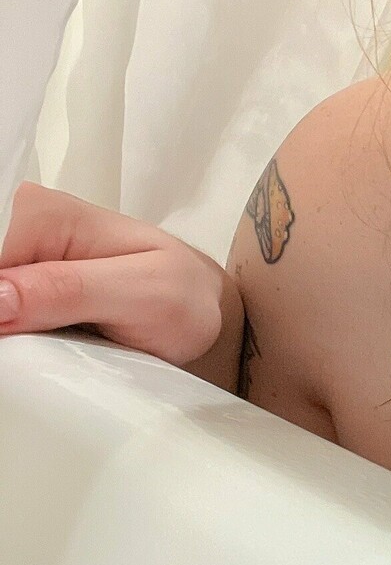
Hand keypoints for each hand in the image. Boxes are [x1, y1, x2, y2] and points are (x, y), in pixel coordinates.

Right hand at [0, 181, 232, 367]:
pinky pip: (2, 313)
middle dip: (2, 319)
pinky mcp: (22, 290)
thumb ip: (70, 291)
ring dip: (8, 333)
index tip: (14, 330)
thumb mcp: (143, 293)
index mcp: (46, 213)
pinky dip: (12, 338)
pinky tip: (34, 350)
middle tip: (39, 347)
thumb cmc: (181, 294)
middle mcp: (24, 227)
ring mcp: (20, 261)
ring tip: (46, 349)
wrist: (197, 309)